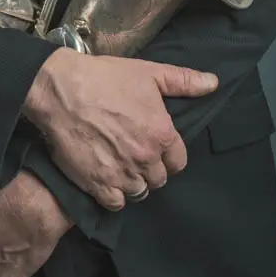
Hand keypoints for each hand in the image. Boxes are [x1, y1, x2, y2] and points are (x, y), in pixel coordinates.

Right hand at [23, 49, 218, 210]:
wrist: (62, 90)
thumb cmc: (105, 78)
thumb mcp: (148, 73)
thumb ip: (184, 81)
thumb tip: (213, 83)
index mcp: (162, 135)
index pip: (179, 162)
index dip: (168, 154)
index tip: (155, 146)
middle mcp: (145, 159)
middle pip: (159, 179)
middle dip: (151, 168)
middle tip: (135, 152)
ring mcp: (122, 174)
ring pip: (139, 191)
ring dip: (133, 181)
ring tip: (121, 165)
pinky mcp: (97, 184)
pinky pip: (116, 203)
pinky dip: (114, 194)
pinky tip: (107, 177)